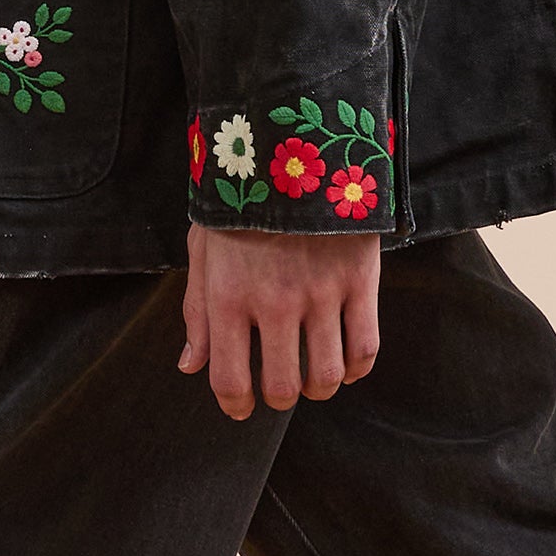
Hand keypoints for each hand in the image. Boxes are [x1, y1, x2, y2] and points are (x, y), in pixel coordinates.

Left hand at [178, 218, 381, 419]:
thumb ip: (196, 311)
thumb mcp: (203, 247)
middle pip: (283, 387)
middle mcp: (274, 302)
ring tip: (313, 376)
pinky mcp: (360, 280)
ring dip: (319, 387)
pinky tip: (346, 362)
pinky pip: (366, 348)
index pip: (230, 379)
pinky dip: (357, 368)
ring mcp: (321, 293)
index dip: (235, 406)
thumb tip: (190, 366)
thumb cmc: (241, 199)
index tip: (241, 408)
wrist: (296, 146)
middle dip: (279, 398)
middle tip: (280, 387)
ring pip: (327, 375)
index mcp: (228, 296)